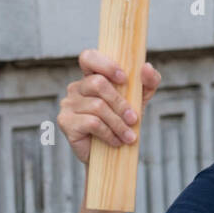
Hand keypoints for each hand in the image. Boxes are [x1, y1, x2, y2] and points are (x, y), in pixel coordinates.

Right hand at [58, 51, 160, 165]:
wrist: (111, 155)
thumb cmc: (124, 121)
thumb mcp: (140, 100)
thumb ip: (148, 82)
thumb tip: (146, 67)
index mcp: (91, 77)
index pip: (88, 57)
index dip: (105, 64)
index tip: (124, 78)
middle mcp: (76, 87)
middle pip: (97, 84)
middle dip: (121, 103)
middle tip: (134, 120)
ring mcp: (68, 104)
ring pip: (98, 106)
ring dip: (118, 123)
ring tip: (129, 137)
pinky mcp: (65, 122)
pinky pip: (92, 123)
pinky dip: (109, 133)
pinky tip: (115, 141)